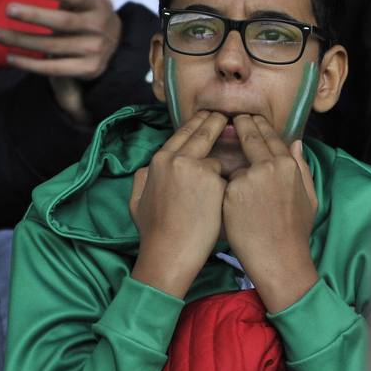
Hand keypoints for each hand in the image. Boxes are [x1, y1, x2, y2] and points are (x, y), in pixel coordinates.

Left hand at [0, 0, 121, 123]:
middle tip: (8, 9)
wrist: (114, 41)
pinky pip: (54, 69)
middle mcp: (98, 27)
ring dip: (21, 41)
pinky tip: (10, 58)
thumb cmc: (86, 5)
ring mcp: (94, 50)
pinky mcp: (87, 69)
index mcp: (96, 2)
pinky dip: (30, 65)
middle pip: (63, 22)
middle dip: (34, 16)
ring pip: (52, 47)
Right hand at [128, 110, 228, 299]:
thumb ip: (141, 180)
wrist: (168, 253)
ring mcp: (197, 169)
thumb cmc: (153, 233)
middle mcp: (177, 159)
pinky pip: (226, 179)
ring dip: (223, 165)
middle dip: (217, 122)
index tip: (208, 117)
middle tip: (228, 116)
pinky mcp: (214, 182)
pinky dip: (229, 186)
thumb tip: (146, 169)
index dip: (198, 123)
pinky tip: (234, 194)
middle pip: (203, 132)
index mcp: (159, 160)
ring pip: (216, 159)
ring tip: (234, 161)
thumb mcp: (136, 201)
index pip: (183, 132)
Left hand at [222, 115, 318, 312]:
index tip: (247, 118)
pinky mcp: (230, 193)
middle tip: (229, 119)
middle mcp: (268, 167)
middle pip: (249, 137)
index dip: (256, 124)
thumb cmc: (295, 232)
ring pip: (234, 162)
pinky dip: (223, 186)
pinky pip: (224, 182)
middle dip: (238, 125)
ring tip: (220, 158)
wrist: (279, 259)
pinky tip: (222, 194)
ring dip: (228, 161)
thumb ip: (302, 167)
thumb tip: (296, 143)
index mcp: (288, 165)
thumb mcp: (309, 198)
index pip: (269, 135)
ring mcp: (247, 179)